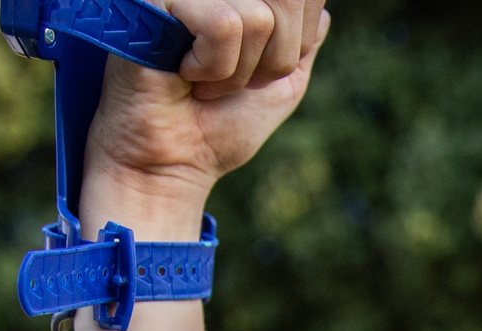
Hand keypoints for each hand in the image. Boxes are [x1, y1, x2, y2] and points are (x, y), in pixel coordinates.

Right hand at [80, 0, 329, 231]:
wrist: (170, 163)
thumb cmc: (217, 126)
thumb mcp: (279, 85)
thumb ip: (304, 44)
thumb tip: (322, 11)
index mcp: (236, 2)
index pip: (302, 0)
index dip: (294, 46)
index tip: (255, 75)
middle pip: (289, 4)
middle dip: (272, 63)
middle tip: (229, 83)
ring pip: (257, 19)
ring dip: (236, 72)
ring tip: (201, 82)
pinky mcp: (158, 0)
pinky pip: (224, 26)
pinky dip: (213, 66)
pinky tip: (183, 73)